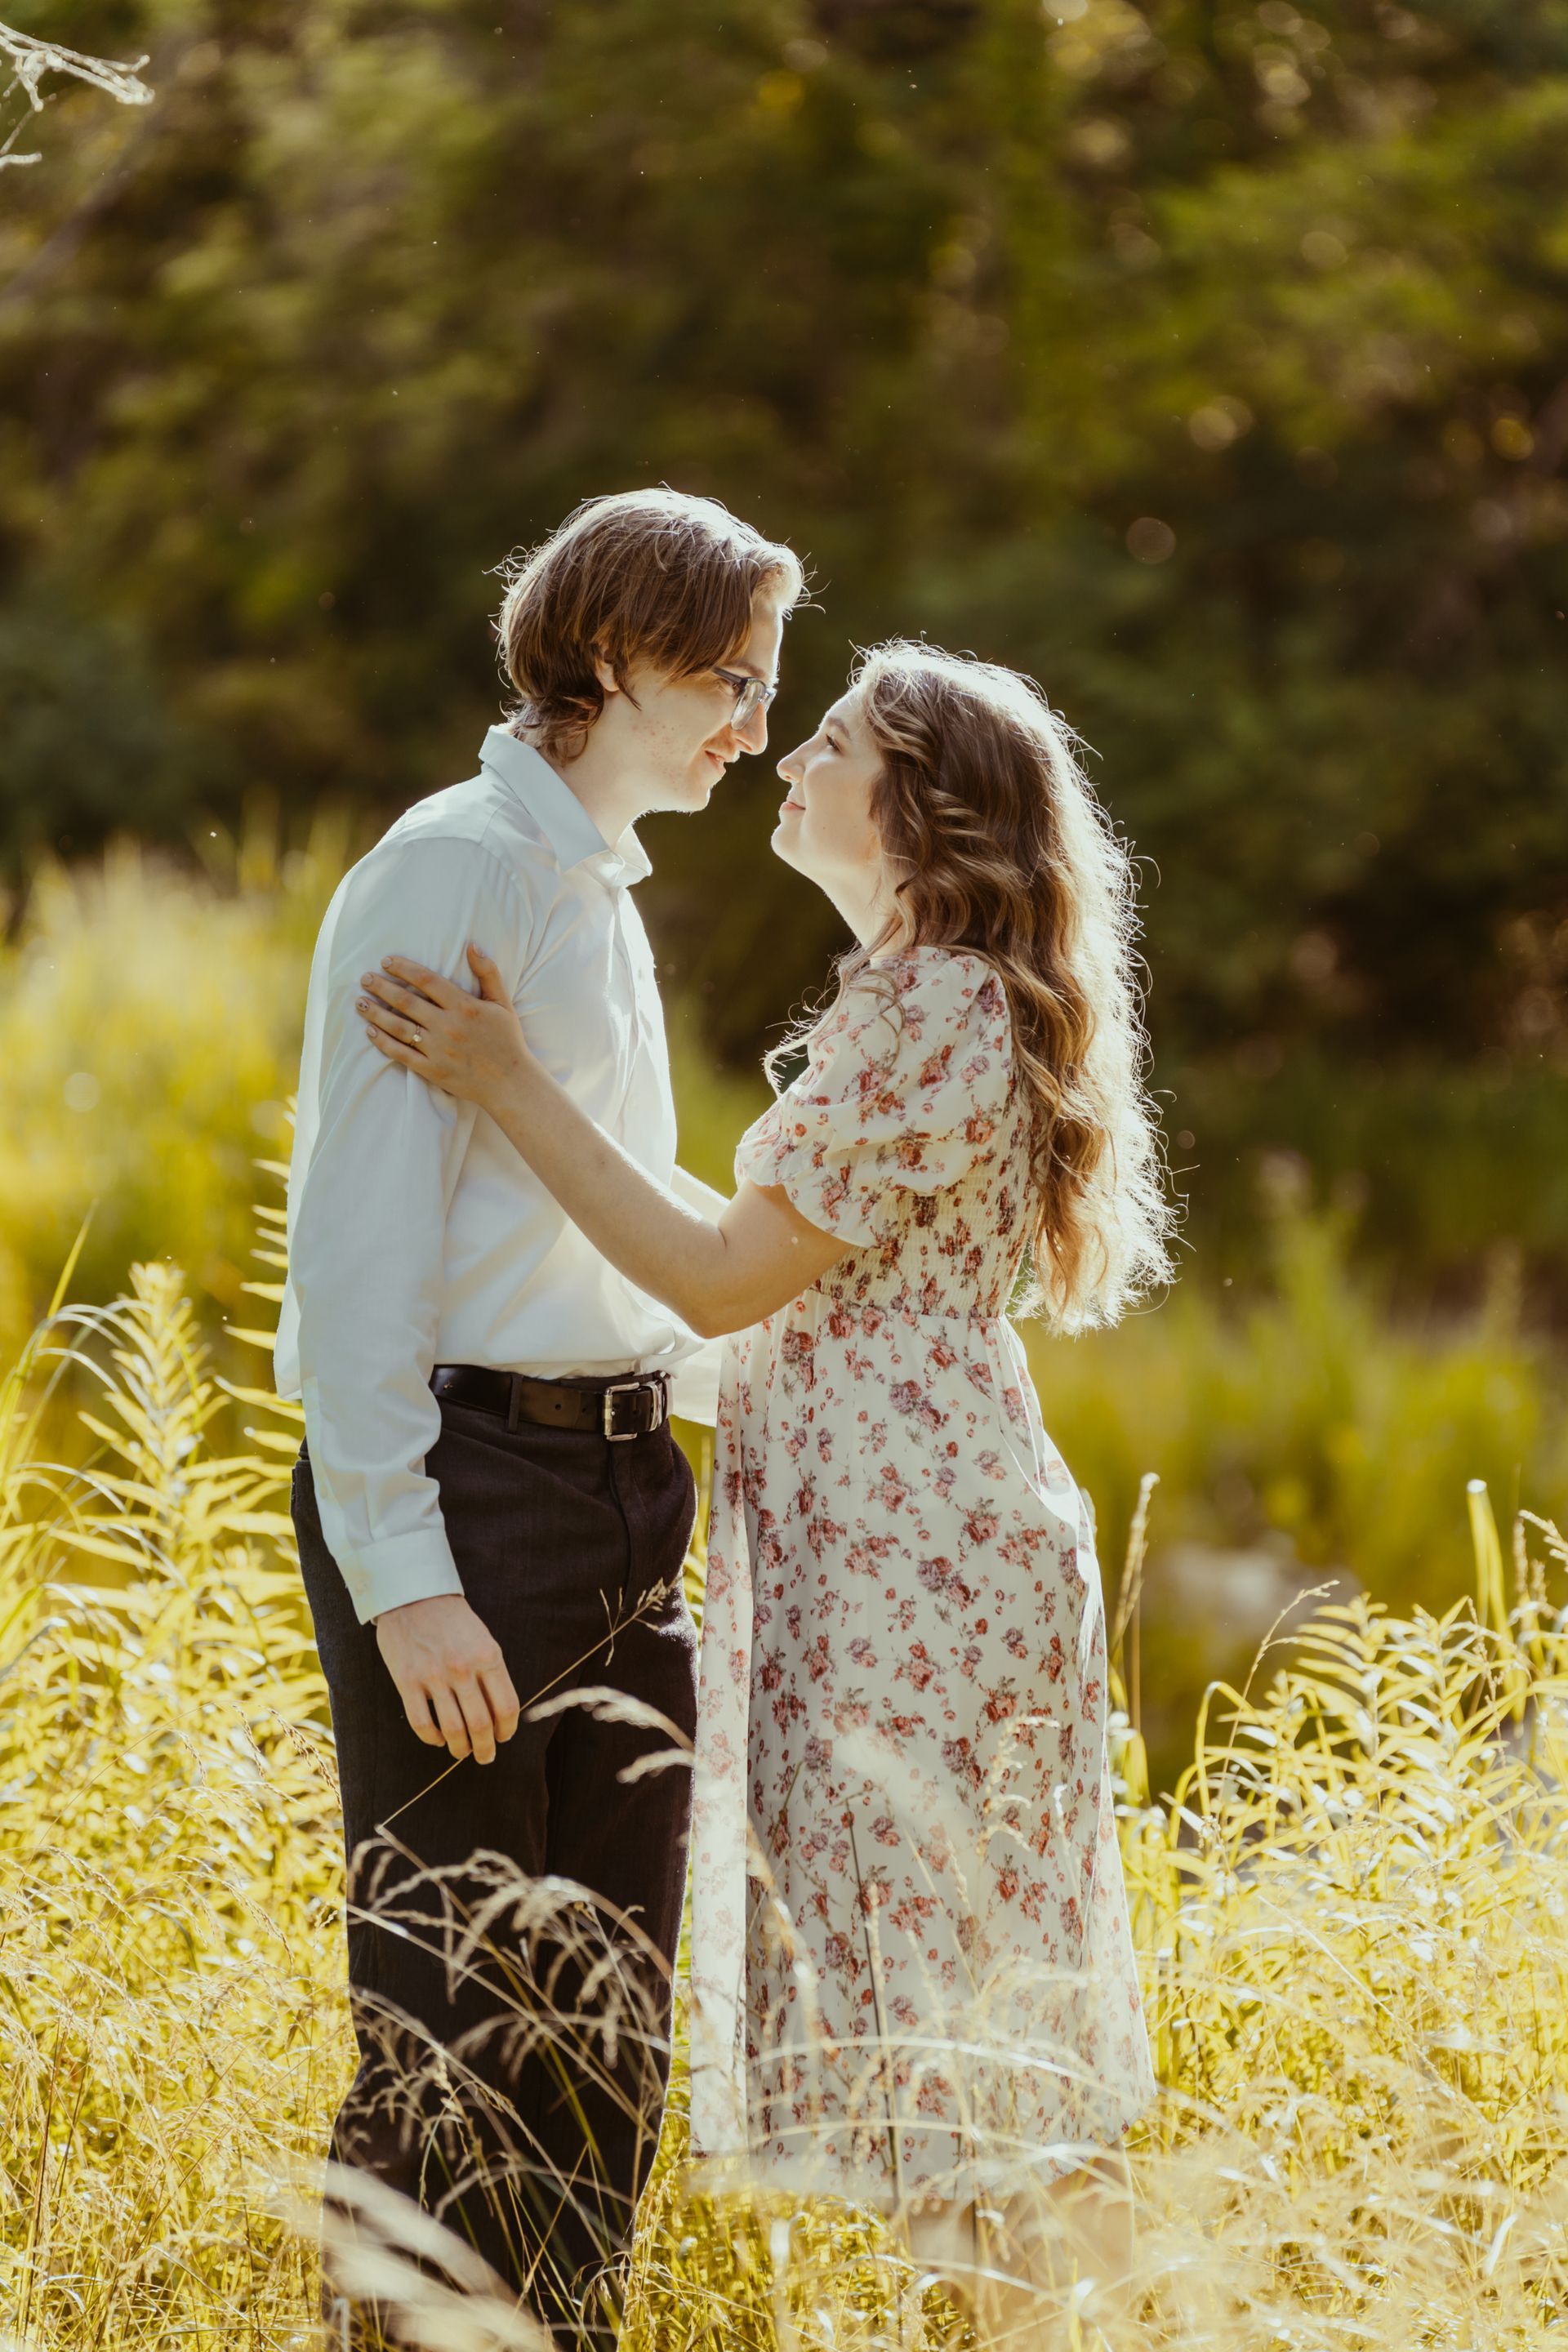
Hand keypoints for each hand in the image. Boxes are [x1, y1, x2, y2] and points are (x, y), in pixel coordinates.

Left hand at [358, 944, 528, 1109]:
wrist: (510, 1083)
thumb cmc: (507, 1040)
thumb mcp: (503, 1003)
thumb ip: (488, 973)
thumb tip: (472, 945)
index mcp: (464, 1006)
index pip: (426, 981)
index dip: (403, 968)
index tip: (386, 961)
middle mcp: (448, 1027)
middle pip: (406, 1002)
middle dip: (381, 987)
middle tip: (364, 978)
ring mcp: (438, 1050)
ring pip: (398, 1027)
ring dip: (375, 1013)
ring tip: (359, 1002)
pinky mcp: (432, 1070)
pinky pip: (401, 1054)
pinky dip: (383, 1042)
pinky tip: (370, 1031)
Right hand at [373, 1592, 521, 1763]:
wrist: (413, 1594)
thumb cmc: (452, 1619)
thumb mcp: (483, 1639)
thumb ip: (491, 1672)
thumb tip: (500, 1712)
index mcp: (488, 1656)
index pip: (506, 1706)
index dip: (507, 1729)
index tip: (503, 1737)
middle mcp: (463, 1668)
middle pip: (481, 1723)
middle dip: (486, 1748)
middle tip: (485, 1756)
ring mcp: (434, 1676)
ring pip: (453, 1728)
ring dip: (460, 1748)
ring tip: (462, 1752)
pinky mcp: (407, 1681)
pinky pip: (422, 1722)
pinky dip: (432, 1738)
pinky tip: (437, 1740)